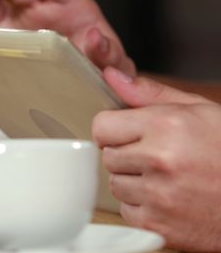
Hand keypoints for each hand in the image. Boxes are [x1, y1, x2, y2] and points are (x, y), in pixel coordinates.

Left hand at [93, 67, 220, 250]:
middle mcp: (159, 160)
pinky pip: (127, 212)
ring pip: (115, 185)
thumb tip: (112, 76)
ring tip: (168, 177)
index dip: (114, 130)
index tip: (127, 134)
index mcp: (166, 126)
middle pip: (108, 157)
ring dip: (134, 182)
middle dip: (127, 155)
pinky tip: (169, 198)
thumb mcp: (199, 110)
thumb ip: (149, 93)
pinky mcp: (157, 225)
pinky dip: (143, 207)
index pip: (102, 126)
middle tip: (159, 157)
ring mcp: (158, 196)